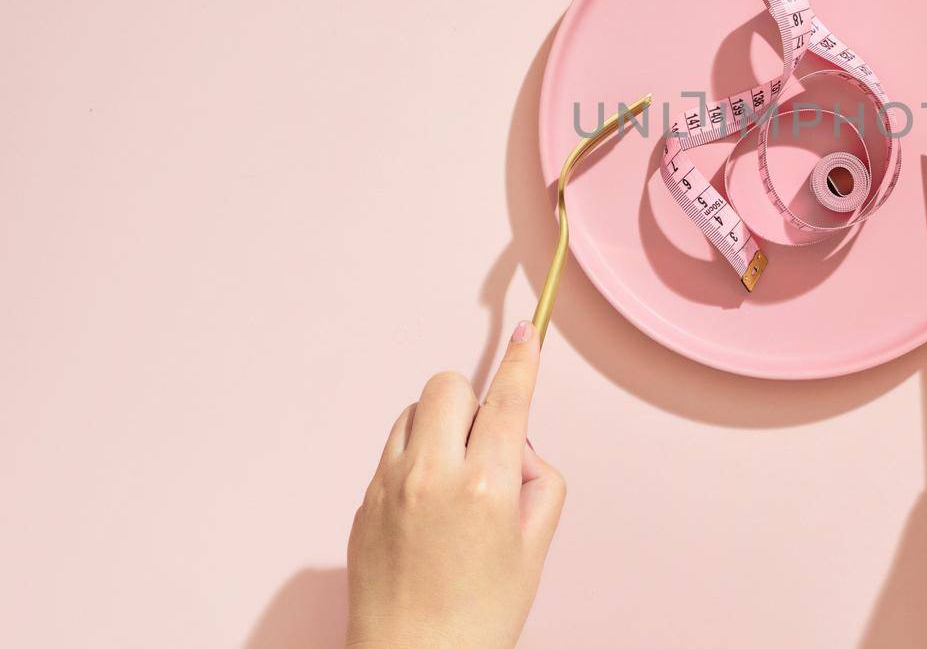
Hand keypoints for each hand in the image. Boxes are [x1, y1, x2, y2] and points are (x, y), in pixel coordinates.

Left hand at [347, 321, 565, 648]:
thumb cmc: (481, 616)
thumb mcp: (536, 547)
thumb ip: (540, 480)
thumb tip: (516, 446)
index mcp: (485, 486)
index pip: (508, 400)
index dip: (523, 361)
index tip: (528, 333)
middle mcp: (432, 476)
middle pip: (447, 387)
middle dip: (472, 401)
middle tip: (485, 446)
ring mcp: (389, 487)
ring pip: (414, 413)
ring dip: (439, 427)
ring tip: (453, 480)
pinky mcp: (363, 503)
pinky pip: (392, 451)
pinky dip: (415, 459)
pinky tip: (427, 508)